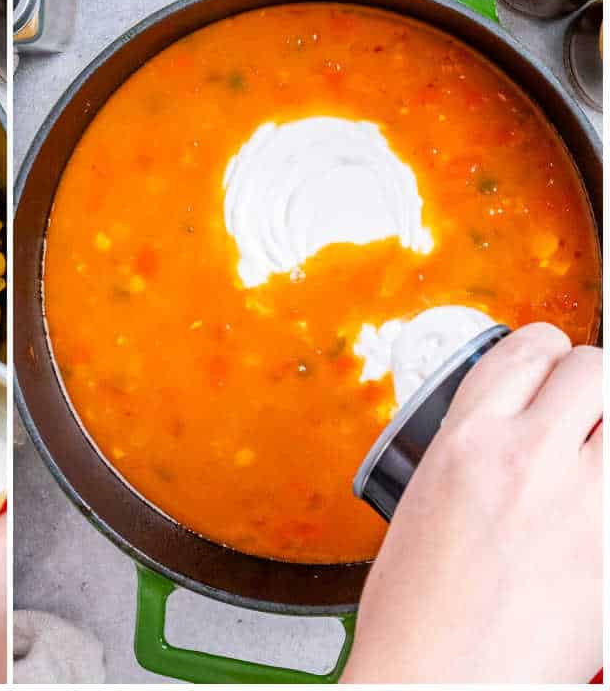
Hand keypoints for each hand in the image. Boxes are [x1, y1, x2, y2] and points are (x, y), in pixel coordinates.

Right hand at [343, 323, 601, 682]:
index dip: (544, 352)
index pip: (527, 350)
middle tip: (583, 412)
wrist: (437, 681)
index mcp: (466, 443)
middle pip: (594, 370)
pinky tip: (596, 507)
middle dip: (590, 384)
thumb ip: (471, 454)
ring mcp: (588, 506)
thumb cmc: (416, 615)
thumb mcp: (421, 506)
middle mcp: (529, 461)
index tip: (549, 366)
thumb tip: (509, 430)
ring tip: (594, 458)